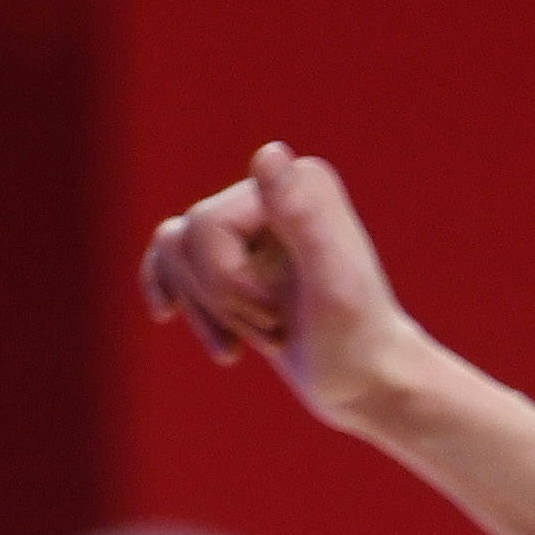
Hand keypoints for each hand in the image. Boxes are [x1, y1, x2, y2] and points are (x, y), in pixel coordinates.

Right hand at [138, 142, 416, 432]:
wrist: (367, 382)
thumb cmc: (354, 344)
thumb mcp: (333, 287)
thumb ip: (306, 218)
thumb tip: (268, 153)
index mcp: (297, 182)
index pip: (208, 227)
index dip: (229, 283)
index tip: (281, 315)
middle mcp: (273, 187)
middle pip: (188, 239)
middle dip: (224, 302)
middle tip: (278, 329)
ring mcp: (250, 219)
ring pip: (174, 249)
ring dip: (209, 311)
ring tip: (264, 336)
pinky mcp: (234, 252)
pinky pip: (170, 250)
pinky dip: (167, 286)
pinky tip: (167, 316)